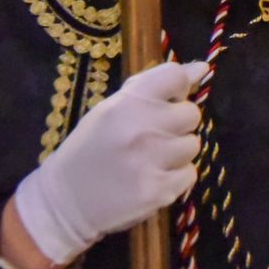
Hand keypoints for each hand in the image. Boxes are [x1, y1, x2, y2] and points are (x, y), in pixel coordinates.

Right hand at [11, 61, 205, 268]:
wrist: (66, 199)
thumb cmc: (90, 149)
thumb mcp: (112, 109)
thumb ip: (154, 87)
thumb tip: (202, 68)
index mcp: (126, 102)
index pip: (175, 76)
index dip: (177, 88)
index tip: (166, 101)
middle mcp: (142, 128)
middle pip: (192, 114)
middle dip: (177, 125)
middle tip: (154, 137)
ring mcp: (151, 161)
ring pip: (193, 145)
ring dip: (177, 153)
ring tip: (151, 160)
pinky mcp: (160, 191)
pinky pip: (190, 174)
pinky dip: (176, 178)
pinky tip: (152, 178)